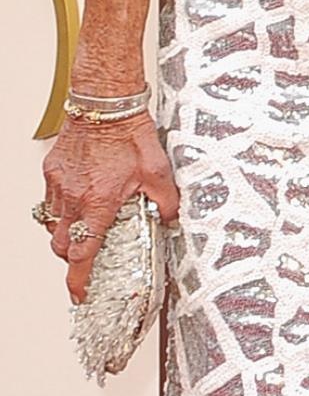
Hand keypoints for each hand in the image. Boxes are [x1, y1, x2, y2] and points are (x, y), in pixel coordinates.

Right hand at [38, 112, 177, 300]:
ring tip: (85, 229)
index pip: (83, 253)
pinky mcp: (52, 170)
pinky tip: (79, 201)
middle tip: (86, 261)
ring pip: (53, 223)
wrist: (104, 101)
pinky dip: (61, 209)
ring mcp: (58, 183)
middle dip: (72, 259)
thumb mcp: (158, 172)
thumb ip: (166, 202)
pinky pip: (50, 200)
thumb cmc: (128, 132)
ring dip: (66, 233)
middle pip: (62, 244)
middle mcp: (73, 197)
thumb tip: (172, 219)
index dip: (78, 279)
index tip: (79, 294)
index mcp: (97, 203)